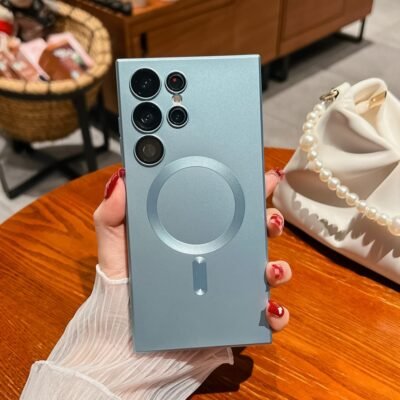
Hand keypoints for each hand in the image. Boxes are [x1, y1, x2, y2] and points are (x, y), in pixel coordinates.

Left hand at [93, 167, 290, 330]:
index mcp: (193, 238)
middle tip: (269, 219)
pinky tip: (269, 309)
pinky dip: (274, 314)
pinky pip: (262, 317)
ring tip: (271, 268)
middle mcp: (215, 261)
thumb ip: (113, 216)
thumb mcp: (115, 250)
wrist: (124, 346)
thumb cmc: (123, 292)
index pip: (224, 209)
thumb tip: (121, 180)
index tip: (260, 178)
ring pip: (264, 274)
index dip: (246, 192)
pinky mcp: (231, 321)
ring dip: (278, 267)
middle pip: (252, 236)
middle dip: (269, 223)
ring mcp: (227, 291)